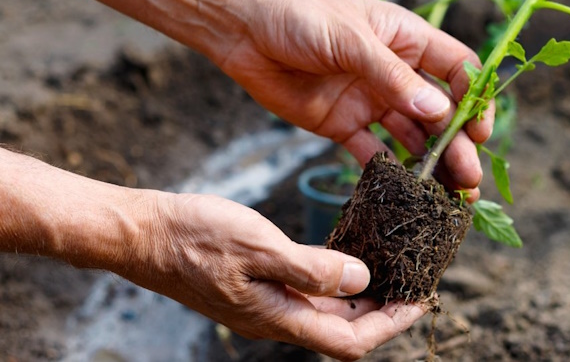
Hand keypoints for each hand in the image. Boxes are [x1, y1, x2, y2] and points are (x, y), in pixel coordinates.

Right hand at [129, 192, 424, 360]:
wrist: (144, 234)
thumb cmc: (194, 237)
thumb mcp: (258, 246)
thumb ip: (311, 268)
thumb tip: (363, 280)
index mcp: (278, 317)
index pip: (350, 340)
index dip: (390, 324)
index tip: (420, 299)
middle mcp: (275, 318)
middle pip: (343, 329)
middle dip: (382, 310)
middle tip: (413, 280)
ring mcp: (264, 304)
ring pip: (325, 311)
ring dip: (360, 295)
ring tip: (389, 269)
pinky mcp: (255, 287)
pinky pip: (306, 293)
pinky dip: (332, 280)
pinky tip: (343, 258)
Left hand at [220, 0, 492, 197]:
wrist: (242, 27)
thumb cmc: (299, 14)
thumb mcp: (351, 39)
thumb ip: (394, 77)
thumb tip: (440, 112)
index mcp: (406, 39)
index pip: (456, 69)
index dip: (474, 98)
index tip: (480, 130)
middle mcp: (394, 72)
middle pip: (439, 111)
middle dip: (457, 143)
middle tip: (469, 178)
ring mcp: (368, 99)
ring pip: (411, 136)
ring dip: (430, 162)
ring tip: (447, 195)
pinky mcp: (341, 123)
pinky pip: (370, 151)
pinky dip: (387, 170)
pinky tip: (402, 191)